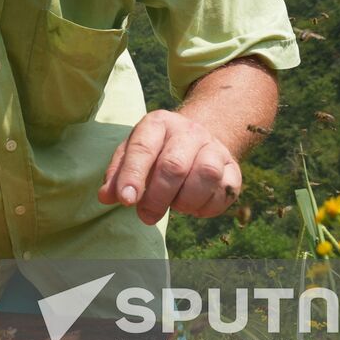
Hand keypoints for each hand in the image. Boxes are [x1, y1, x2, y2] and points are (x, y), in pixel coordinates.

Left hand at [97, 110, 241, 224]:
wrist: (197, 140)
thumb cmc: (157, 151)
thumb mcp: (132, 154)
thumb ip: (117, 175)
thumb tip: (106, 197)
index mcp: (158, 123)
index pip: (143, 148)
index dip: (132, 176)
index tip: (126, 200)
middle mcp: (189, 131)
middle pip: (174, 165)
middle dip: (157, 197)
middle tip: (146, 215)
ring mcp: (214, 147)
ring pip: (205, 175)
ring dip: (185, 201)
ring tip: (174, 205)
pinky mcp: (233, 168)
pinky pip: (224, 192)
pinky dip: (206, 207)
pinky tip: (193, 206)